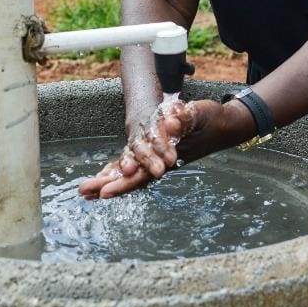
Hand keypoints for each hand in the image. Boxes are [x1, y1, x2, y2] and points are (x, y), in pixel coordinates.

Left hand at [77, 98, 247, 199]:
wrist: (223, 125)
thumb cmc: (211, 119)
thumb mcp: (200, 114)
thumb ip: (186, 118)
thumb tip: (172, 121)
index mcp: (169, 157)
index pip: (143, 173)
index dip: (124, 183)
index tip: (104, 192)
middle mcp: (162, 162)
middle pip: (132, 178)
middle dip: (108, 185)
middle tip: (84, 192)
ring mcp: (159, 160)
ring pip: (130, 174)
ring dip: (107, 180)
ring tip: (84, 191)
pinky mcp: (158, 154)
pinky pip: (134, 167)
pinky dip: (117, 172)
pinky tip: (102, 176)